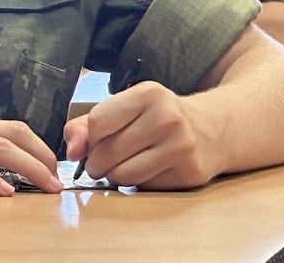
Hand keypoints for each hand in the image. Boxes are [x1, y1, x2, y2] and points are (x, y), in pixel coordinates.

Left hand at [62, 81, 220, 189]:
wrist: (212, 130)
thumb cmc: (158, 118)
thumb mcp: (126, 108)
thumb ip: (88, 125)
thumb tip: (71, 151)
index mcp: (148, 94)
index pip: (98, 122)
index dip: (89, 138)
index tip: (95, 141)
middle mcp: (167, 117)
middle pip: (107, 152)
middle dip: (97, 162)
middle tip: (104, 160)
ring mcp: (181, 146)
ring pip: (123, 176)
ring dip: (115, 177)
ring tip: (124, 166)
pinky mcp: (189, 173)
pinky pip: (144, 188)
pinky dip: (138, 184)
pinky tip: (148, 170)